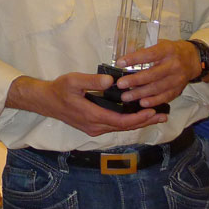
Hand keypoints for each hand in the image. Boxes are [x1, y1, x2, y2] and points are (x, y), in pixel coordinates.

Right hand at [7, 73, 166, 135]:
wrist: (45, 101)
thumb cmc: (59, 89)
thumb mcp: (74, 80)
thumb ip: (92, 80)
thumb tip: (112, 81)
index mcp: (92, 116)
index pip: (121, 121)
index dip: (139, 118)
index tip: (153, 111)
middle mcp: (95, 126)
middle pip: (125, 127)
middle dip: (145, 121)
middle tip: (163, 115)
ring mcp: (94, 129)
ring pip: (120, 128)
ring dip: (138, 122)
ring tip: (155, 116)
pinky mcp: (92, 127)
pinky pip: (114, 126)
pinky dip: (128, 122)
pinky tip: (136, 116)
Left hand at [115, 39, 200, 107]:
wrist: (193, 59)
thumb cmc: (171, 51)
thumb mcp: (160, 44)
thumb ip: (143, 51)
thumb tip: (124, 58)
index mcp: (168, 51)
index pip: (149, 55)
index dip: (134, 59)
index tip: (120, 63)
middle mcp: (174, 65)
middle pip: (153, 74)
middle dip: (135, 80)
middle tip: (120, 84)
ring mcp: (177, 79)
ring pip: (158, 88)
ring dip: (141, 93)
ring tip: (126, 96)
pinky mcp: (179, 89)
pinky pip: (166, 97)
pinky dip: (154, 101)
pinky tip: (142, 103)